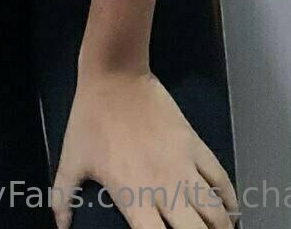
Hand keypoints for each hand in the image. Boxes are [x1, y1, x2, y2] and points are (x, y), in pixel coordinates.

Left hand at [52, 67, 238, 228]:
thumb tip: (59, 224)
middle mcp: (164, 187)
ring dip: (221, 226)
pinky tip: (231, 209)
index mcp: (133, 197)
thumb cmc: (90, 119)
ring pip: (215, 210)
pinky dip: (230, 198)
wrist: (115, 76)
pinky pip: (220, 178)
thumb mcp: (71, 159)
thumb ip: (64, 196)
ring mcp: (184, 165)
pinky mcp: (195, 144)